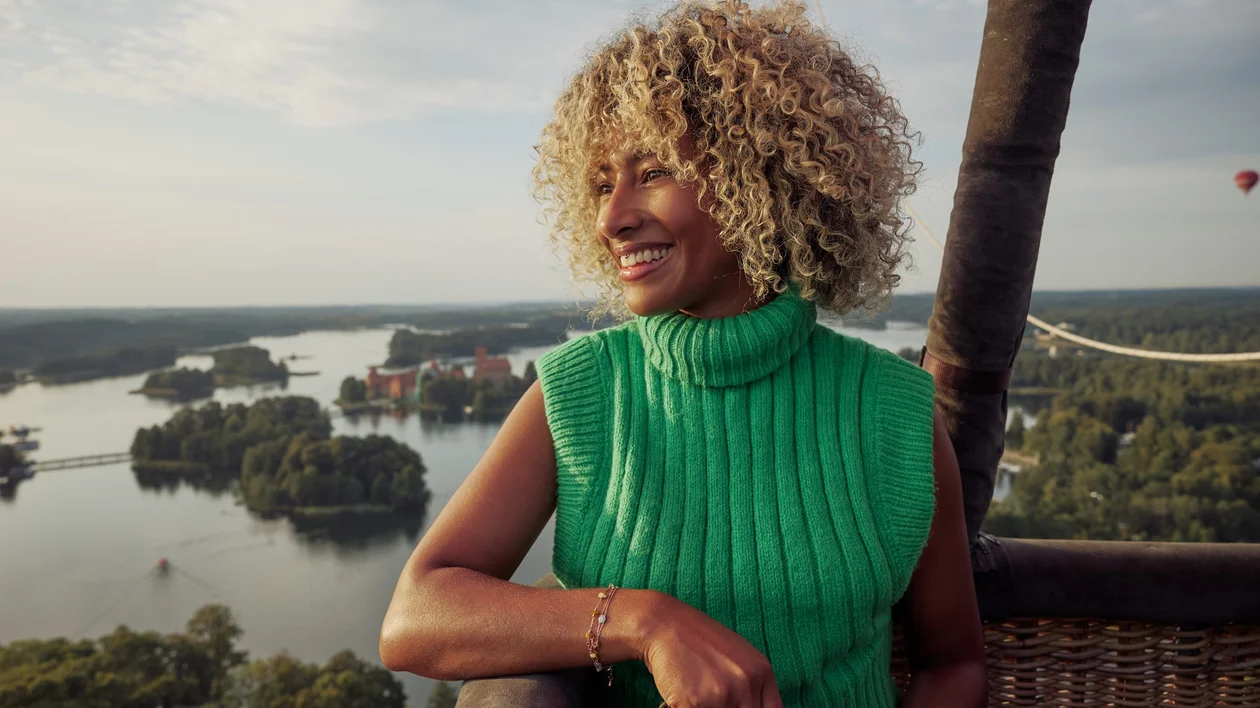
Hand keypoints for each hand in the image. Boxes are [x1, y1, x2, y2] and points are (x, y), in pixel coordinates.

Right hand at [636, 593, 782, 707]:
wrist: (664, 624)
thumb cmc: (700, 640)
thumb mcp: (739, 657)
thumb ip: (752, 686)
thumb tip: (754, 706)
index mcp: (762, 672)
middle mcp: (747, 683)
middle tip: (713, 699)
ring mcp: (722, 694)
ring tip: (697, 695)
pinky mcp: (695, 703)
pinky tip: (681, 696)